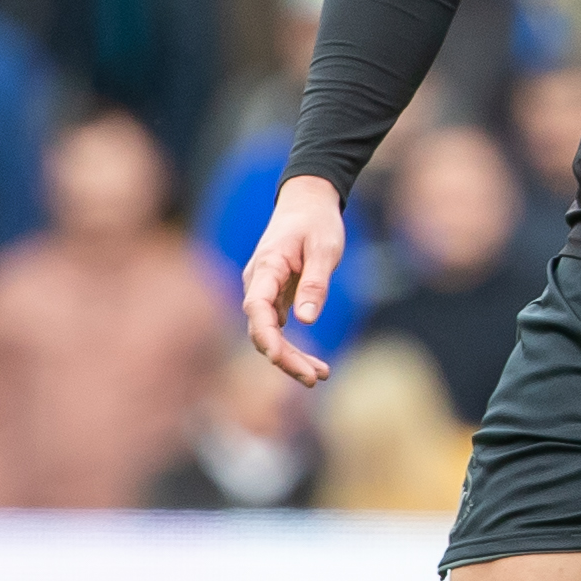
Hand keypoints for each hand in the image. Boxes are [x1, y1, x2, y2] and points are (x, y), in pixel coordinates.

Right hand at [241, 174, 346, 384]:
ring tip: (322, 376)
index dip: (265, 335)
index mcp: (267, 267)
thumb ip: (315, 282)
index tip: (278, 357)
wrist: (307, 202)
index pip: (256, 307)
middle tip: (314, 378)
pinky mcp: (274, 299)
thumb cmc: (316, 222)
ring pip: (270, 334)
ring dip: (291, 358)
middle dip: (284, 357)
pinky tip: (317, 365)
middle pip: (262, 329)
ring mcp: (264, 293)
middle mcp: (258, 283)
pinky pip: (279, 330)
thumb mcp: (324, 248)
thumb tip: (306, 320)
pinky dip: (295, 349)